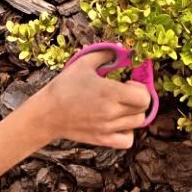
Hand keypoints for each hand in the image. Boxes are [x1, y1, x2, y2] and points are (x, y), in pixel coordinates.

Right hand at [33, 50, 153, 149]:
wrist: (47, 113)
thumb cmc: (64, 86)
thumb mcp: (83, 63)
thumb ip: (105, 54)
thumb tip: (121, 50)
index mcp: (110, 93)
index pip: (144, 97)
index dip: (141, 88)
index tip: (128, 82)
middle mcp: (112, 112)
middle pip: (143, 110)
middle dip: (138, 98)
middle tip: (125, 93)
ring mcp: (108, 128)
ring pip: (138, 124)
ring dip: (134, 113)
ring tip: (121, 106)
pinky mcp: (102, 139)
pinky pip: (127, 141)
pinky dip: (128, 132)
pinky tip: (118, 123)